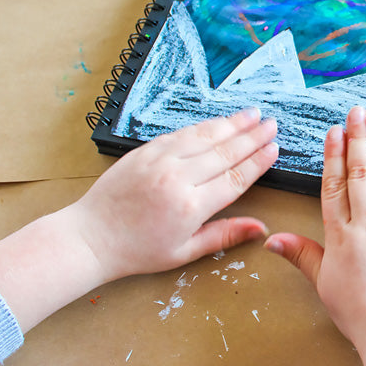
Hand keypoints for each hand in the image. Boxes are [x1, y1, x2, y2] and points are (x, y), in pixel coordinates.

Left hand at [0, 108, 278, 332]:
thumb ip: (224, 236)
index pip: (235, 177)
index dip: (258, 162)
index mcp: (191, 206)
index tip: (274, 149)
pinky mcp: (145, 151)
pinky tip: (219, 120)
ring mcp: (160, 160)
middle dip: (252, 137)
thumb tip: (261, 228)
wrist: (91, 237)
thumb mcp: (184, 252)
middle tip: (272, 124)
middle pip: (225, 152)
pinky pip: (181, 133)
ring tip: (253, 114)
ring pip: (205, 136)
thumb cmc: (137, 251)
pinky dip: (204, 126)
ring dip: (232, 124)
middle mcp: (178, 178)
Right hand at [265, 106, 365, 365]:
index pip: (335, 184)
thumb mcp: (324, 284)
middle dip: (358, 137)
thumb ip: (300, 254)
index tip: (333, 132)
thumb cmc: (364, 314)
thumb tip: (270, 239)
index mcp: (343, 235)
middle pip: (361, 171)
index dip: (334, 155)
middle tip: (356, 112)